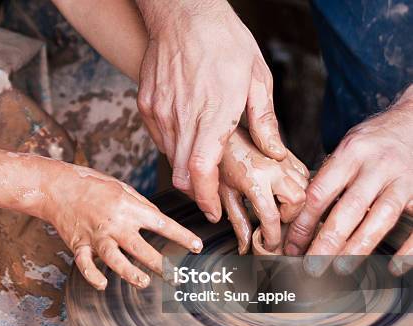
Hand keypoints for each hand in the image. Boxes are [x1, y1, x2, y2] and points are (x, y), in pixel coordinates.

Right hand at [46, 165, 202, 289]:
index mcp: (128, 207)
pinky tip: (103, 284)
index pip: (161, 223)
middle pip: (140, 247)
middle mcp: (114, 223)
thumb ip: (141, 205)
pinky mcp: (78, 244)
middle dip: (161, 264)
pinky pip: (85, 264)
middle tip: (177, 277)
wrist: (57, 186)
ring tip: (144, 282)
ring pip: (114, 258)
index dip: (181, 236)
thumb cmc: (92, 185)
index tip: (197, 247)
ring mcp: (96, 235)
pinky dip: (93, 276)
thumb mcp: (122, 188)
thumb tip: (159, 220)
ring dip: (130, 273)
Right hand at [135, 0, 285, 221]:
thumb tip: (275, 153)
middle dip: (197, 192)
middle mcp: (182, 116)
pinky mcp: (146, 105)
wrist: (182, 13)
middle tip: (211, 195)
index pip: (203, 170)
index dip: (207, 198)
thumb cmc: (223, 40)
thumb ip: (264, 121)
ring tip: (203, 158)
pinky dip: (173, 146)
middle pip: (182, 174)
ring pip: (170, 158)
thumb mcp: (257, 76)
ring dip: (187, 167)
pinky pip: (158, 138)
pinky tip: (187, 135)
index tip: (214, 211)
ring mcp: (160, 111)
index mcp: (214, 111)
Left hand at [219, 129, 308, 253]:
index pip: (271, 216)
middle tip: (276, 221)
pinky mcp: (288, 155)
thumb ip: (238, 221)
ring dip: (296, 203)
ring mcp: (283, 160)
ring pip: (306, 187)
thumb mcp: (225, 194)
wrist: (224, 134)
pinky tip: (284, 193)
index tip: (268, 245)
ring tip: (279, 209)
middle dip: (290, 216)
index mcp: (254, 180)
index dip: (272, 236)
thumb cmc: (220, 161)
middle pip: (298, 201)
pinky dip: (299, 187)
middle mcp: (273, 169)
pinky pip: (304, 174)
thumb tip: (245, 246)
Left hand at [285, 88, 412, 276]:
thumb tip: (297, 216)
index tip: (290, 247)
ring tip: (339, 268)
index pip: (319, 193)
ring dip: (358, 247)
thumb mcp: (347, 148)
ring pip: (380, 217)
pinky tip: (393, 267)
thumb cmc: (374, 141)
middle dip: (326, 242)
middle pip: (348, 209)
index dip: (302, 224)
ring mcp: (404, 179)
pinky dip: (408, 249)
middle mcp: (377, 166)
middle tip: (310, 268)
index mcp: (350, 154)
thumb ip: (328, 177)